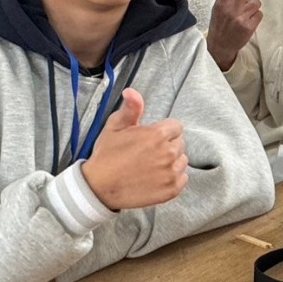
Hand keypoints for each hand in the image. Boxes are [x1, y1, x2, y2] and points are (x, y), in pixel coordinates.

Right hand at [81, 90, 188, 210]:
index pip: (176, 127)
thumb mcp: (115, 127)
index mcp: (157, 135)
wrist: (99, 187)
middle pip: (179, 143)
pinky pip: (183, 178)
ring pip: (182, 161)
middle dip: (167, 145)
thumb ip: (131, 108)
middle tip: (147, 153)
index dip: (163, 131)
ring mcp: (171, 173)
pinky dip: (173, 178)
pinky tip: (155, 177)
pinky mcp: (171, 190)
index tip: (150, 138)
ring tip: (150, 166)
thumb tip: (132, 91)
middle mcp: (168, 153)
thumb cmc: (107, 155)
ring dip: (171, 161)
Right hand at [207, 0, 264, 70]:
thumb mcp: (219, 8)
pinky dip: (255, 17)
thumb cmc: (220, 24)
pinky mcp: (249, 26)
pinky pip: (259, 14)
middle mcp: (232, 8)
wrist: (220, 45)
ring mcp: (241, 17)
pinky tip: (247, 22)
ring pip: (256, 2)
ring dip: (252, 7)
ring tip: (243, 15)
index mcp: (222, 2)